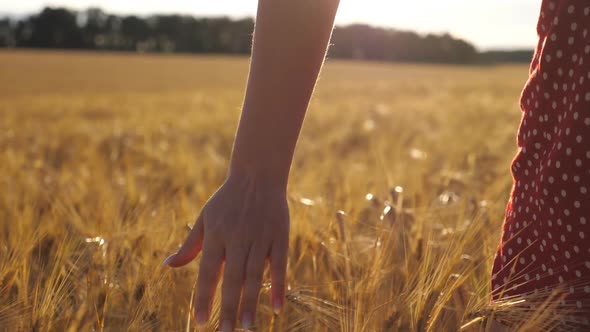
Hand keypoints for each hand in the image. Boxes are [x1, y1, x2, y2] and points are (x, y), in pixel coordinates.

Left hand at [162, 174, 289, 330]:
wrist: (258, 174)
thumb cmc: (227, 200)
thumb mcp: (205, 218)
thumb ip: (190, 245)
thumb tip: (167, 266)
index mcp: (216, 234)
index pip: (207, 272)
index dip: (203, 297)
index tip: (200, 322)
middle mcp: (237, 237)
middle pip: (232, 278)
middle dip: (228, 307)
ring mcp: (260, 237)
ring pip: (255, 275)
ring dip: (251, 302)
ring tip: (247, 327)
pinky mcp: (280, 236)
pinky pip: (280, 265)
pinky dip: (279, 286)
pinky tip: (277, 308)